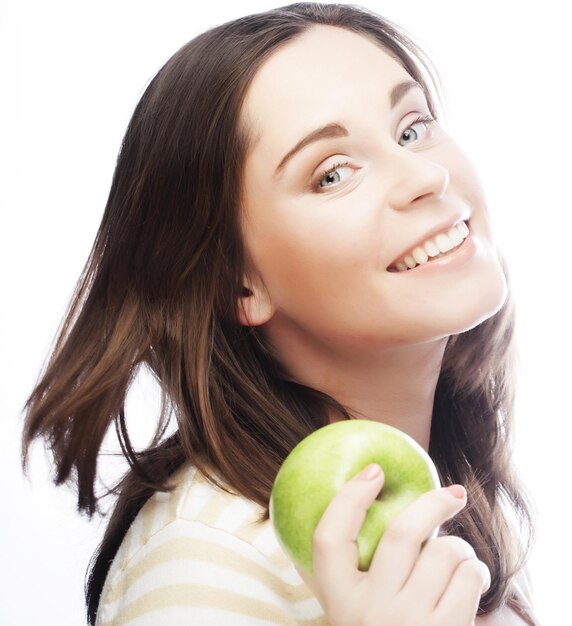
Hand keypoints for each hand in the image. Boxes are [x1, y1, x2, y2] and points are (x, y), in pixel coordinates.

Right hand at [298, 464, 489, 625]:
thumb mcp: (356, 612)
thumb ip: (356, 572)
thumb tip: (372, 494)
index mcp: (337, 601)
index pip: (328, 538)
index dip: (349, 498)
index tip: (374, 471)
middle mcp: (368, 612)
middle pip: (401, 534)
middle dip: (432, 504)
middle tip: (453, 494)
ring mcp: (407, 625)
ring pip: (444, 552)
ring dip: (460, 547)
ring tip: (459, 557)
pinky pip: (468, 578)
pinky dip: (475, 570)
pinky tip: (469, 577)